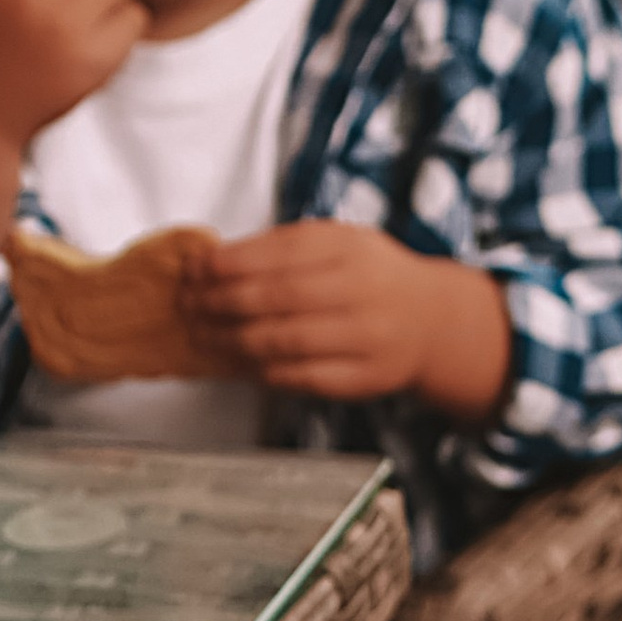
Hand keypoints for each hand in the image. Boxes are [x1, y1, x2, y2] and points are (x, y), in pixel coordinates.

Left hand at [182, 226, 512, 416]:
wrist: (433, 321)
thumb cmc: (372, 277)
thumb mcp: (339, 242)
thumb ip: (283, 248)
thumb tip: (213, 261)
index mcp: (350, 249)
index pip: (276, 255)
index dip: (227, 264)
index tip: (194, 269)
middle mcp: (361, 292)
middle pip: (274, 298)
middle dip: (219, 302)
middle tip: (189, 305)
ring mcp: (365, 338)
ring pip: (283, 342)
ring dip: (231, 341)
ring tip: (203, 336)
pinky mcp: (364, 378)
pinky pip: (301, 377)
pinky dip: (262, 370)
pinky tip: (240, 361)